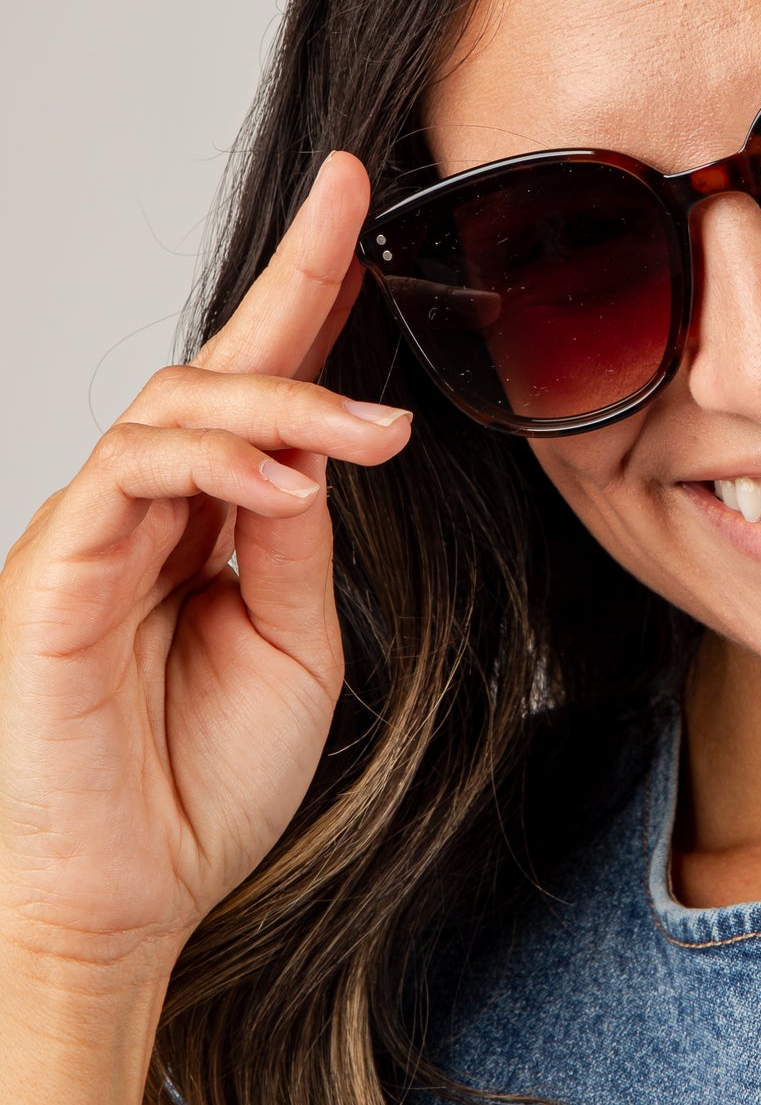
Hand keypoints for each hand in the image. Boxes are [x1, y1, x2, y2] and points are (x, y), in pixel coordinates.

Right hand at [0, 152, 409, 991]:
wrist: (127, 898)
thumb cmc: (201, 783)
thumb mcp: (294, 645)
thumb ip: (300, 541)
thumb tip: (320, 449)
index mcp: (209, 524)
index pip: (262, 386)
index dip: (307, 292)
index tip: (358, 205)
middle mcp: (146, 511)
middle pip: (218, 364)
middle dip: (289, 276)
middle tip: (353, 210)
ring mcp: (93, 533)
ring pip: (176, 406)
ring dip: (281, 401)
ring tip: (363, 433)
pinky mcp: (53, 571)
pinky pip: (128, 476)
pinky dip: (212, 464)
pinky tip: (282, 481)